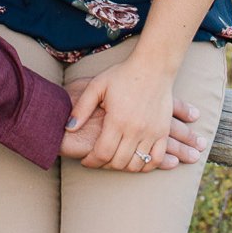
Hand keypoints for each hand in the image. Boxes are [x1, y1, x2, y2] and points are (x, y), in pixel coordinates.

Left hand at [61, 79, 204, 169]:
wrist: (153, 66)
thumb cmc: (123, 74)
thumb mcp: (97, 86)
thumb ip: (82, 108)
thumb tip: (68, 127)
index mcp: (117, 119)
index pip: (102, 153)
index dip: (91, 161)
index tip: (86, 160)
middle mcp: (135, 129)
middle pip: (118, 162)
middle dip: (105, 165)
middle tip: (99, 158)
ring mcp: (151, 132)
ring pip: (137, 164)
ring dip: (124, 167)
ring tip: (116, 158)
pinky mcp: (163, 132)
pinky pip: (156, 159)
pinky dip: (146, 165)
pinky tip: (137, 160)